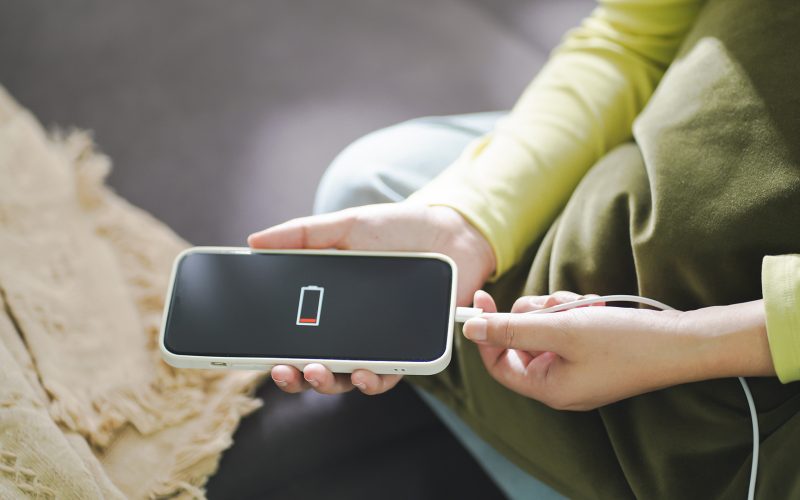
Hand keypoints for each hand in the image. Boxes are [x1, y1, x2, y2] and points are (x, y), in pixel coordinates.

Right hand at [248, 202, 495, 394]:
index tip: (260, 355)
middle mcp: (350, 329)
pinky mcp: (408, 350)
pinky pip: (388, 376)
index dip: (276, 350)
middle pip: (315, 364)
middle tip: (284, 370)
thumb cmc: (397, 229)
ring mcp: (378, 343)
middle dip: (296, 376)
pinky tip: (362, 374)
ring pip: (346, 377)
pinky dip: (372, 381)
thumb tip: (254, 242)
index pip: (296, 334)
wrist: (450, 234)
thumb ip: (302, 235)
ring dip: (327, 383)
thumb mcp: (346, 226)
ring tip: (317, 371)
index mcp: (329, 304)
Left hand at [463, 291, 774, 410]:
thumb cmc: (625, 342)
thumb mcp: (561, 330)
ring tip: (583, 305)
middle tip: (555, 304)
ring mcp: (577, 369)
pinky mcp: (592, 355)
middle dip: (534, 315)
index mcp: (548, 388)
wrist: (682, 343)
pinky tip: (594, 307)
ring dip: (558, 310)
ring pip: (544, 329)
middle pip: (522, 341)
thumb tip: (470, 328)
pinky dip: (575, 313)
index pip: (498, 362)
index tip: (481, 298)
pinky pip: (567, 329)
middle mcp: (560, 383)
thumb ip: (511, 329)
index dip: (486, 331)